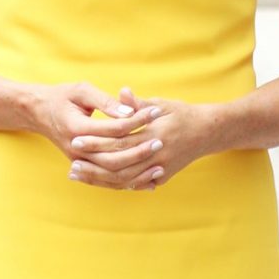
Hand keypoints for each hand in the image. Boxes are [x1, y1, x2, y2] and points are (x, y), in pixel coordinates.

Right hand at [28, 80, 158, 187]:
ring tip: (161, 166)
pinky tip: (149, 181)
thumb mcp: (81, 91)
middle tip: (161, 141)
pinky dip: (129, 183)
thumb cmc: (63, 97)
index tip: (155, 112)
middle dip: (140, 151)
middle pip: (114, 158)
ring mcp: (79, 162)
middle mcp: (76, 150)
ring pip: (112, 175)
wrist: (40, 113)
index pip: (113, 129)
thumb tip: (130, 111)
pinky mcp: (84, 168)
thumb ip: (105, 101)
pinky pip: (108, 182)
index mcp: (76, 128)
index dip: (136, 121)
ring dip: (138, 173)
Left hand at [68, 86, 212, 191]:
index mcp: (155, 134)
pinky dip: (116, 184)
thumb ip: (138, 104)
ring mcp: (160, 169)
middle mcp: (157, 155)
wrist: (207, 132)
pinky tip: (98, 182)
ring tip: (78, 175)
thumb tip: (121, 93)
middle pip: (118, 165)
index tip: (76, 140)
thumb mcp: (161, 104)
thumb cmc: (182, 114)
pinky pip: (135, 184)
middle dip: (92, 165)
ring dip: (99, 179)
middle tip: (71, 164)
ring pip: (124, 179)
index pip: (119, 141)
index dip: (96, 142)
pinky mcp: (162, 177)